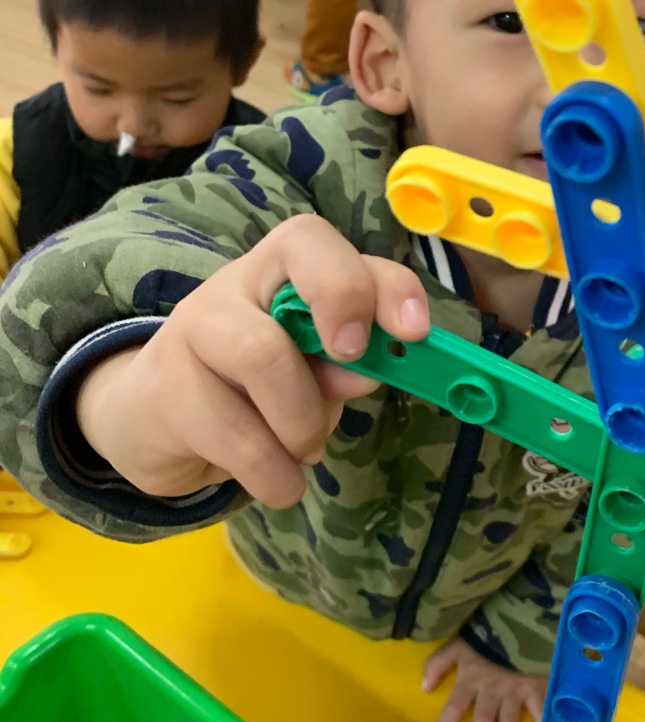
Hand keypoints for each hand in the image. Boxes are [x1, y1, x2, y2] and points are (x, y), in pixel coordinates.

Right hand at [75, 214, 429, 506]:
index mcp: (283, 269)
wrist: (153, 420)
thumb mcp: (311, 371)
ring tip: (305, 453)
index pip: (325, 241)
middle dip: (344, 310)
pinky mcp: (164, 390)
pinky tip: (276, 479)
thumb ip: (345, 364)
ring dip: (304, 424)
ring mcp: (192, 328)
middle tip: (356, 377)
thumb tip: (368, 371)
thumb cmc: (255, 388)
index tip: (413, 332)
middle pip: (296, 258)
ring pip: (265, 355)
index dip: (378, 278)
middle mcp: (236, 282)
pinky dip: (273, 474)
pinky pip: (236, 436)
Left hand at [423, 638, 546, 721]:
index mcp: (471, 679)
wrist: (522, 617)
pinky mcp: (537, 687)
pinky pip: (541, 713)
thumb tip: (424, 688)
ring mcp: (516, 692)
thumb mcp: (458, 641)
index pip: (452, 710)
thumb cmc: (488, 628)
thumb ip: (439, 662)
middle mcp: (492, 691)